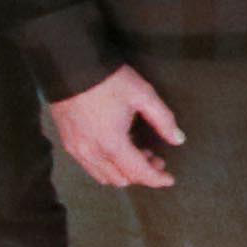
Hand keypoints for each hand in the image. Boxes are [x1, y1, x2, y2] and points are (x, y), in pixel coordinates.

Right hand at [50, 63, 183, 191]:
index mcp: (112, 143)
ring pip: (104, 177)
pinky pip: (89, 167)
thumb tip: (178, 139)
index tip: (169, 179)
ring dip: (123, 171)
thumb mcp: (143, 95)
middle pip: (122, 179)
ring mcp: (77, 150)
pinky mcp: (68, 144)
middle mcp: (92, 153)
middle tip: (155, 157)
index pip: (139, 173)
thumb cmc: (108, 80)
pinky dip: (106, 166)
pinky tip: (116, 149)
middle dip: (142, 173)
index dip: (157, 179)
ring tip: (136, 152)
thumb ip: (163, 120)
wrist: (71, 67)